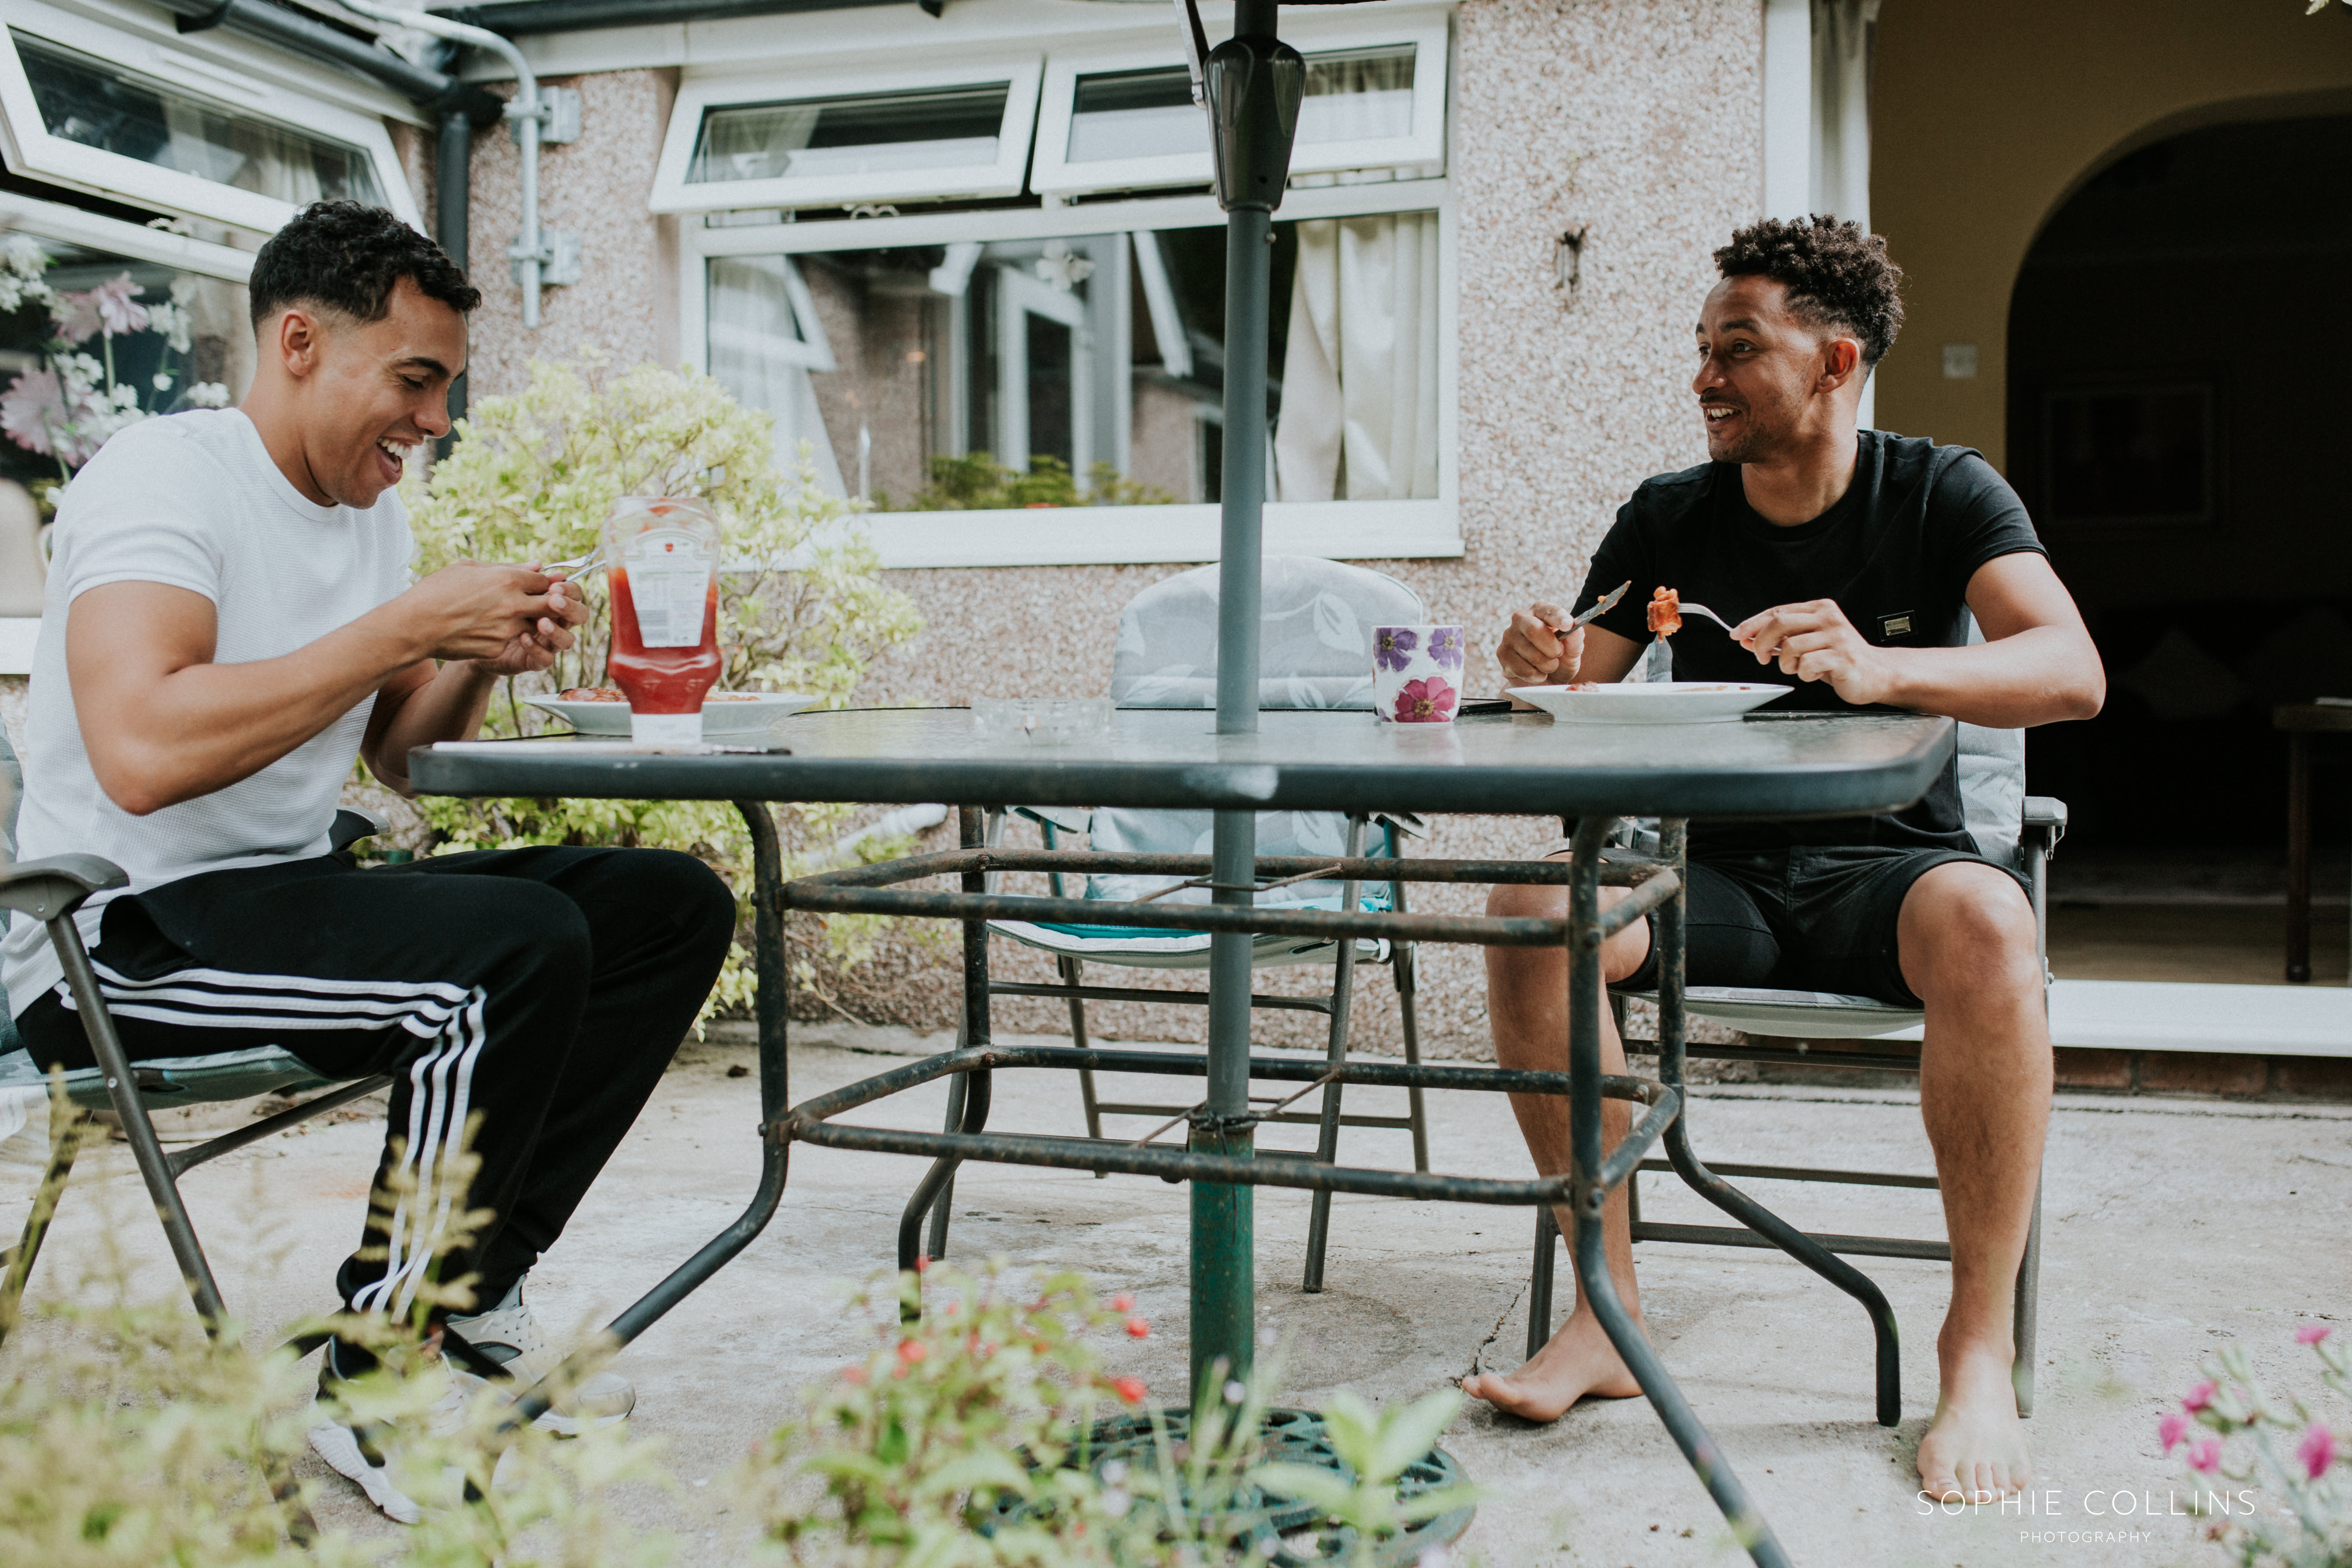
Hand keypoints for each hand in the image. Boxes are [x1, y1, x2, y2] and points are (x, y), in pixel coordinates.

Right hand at [404, 562, 587, 673]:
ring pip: (534, 625)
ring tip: (500, 614)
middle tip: (536, 602)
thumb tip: (538, 565)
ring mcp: (508, 629)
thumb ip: (509, 568)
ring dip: (526, 620)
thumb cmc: (437, 591)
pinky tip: (482, 628)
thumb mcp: (470, 568)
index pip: (545, 581)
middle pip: (551, 605)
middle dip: (548, 603)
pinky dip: (504, 635)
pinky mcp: (499, 648)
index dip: (543, 583)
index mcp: (508, 580)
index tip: (536, 585)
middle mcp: (514, 605)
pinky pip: (511, 640)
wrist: (415, 625)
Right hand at [1497, 603, 1584, 684]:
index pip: (1547, 610)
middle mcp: (1521, 619)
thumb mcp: (1573, 652)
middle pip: (1533, 630)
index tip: (1568, 625)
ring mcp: (1508, 636)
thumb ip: (1575, 641)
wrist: (1545, 682)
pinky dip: (1536, 676)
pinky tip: (1538, 674)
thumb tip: (1576, 630)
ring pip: (1530, 653)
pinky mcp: (1502, 654)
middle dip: (1551, 648)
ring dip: (1547, 666)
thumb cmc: (1560, 660)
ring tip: (1549, 667)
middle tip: (1558, 655)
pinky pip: (1522, 668)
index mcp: (1540, 611)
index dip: (1558, 617)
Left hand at [1730, 598, 1899, 704]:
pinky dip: (1803, 673)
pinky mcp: (1842, 657)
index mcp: (1820, 609)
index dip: (1753, 623)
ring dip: (1786, 664)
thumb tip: (1746, 638)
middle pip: (1780, 623)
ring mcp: (1837, 637)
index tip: (1737, 634)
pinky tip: (1813, 674)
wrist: (1874, 674)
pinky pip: (1807, 664)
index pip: (1778, 611)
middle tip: (1761, 658)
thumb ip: (1779, 639)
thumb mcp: (1806, 643)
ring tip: (1798, 668)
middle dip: (1762, 642)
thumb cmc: (1838, 658)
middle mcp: (1829, 618)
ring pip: (1791, 647)